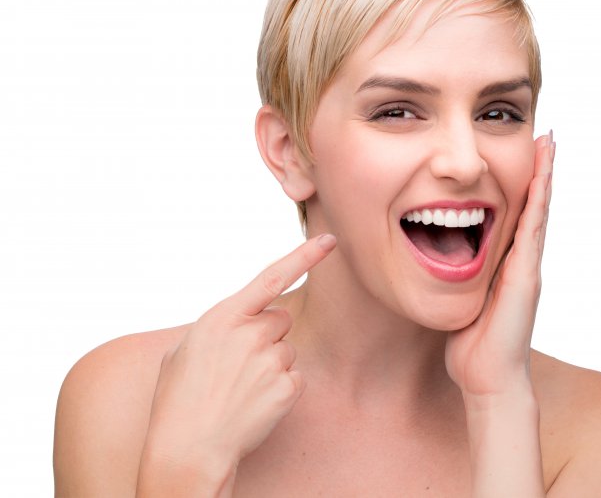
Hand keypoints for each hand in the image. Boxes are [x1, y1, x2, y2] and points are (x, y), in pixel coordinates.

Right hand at [139, 234, 336, 487]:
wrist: (186, 451)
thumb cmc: (178, 400)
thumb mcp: (182, 350)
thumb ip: (218, 326)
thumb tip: (241, 318)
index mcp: (222, 317)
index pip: (271, 276)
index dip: (304, 256)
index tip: (330, 241)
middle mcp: (250, 334)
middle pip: (281, 319)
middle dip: (267, 335)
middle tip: (239, 364)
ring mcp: (270, 361)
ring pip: (287, 349)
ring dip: (271, 364)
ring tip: (241, 389)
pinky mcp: (286, 387)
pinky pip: (293, 377)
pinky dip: (279, 389)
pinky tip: (253, 404)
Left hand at [445, 131, 554, 397]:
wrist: (488, 378)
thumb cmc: (472, 346)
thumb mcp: (461, 301)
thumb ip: (458, 280)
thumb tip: (437, 264)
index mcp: (504, 265)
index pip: (513, 216)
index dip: (519, 186)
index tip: (520, 155)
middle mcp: (520, 261)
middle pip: (532, 206)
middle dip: (538, 170)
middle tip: (544, 135)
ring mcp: (526, 266)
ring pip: (538, 210)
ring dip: (544, 175)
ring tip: (549, 141)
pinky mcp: (525, 274)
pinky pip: (534, 227)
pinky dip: (540, 198)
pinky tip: (543, 173)